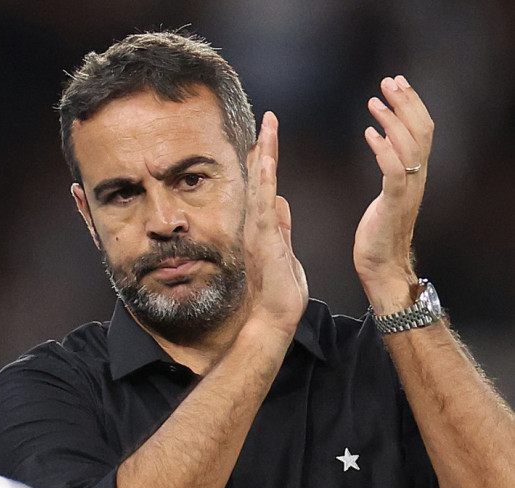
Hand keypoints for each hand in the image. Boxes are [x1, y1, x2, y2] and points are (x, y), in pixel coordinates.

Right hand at [243, 111, 307, 337]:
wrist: (275, 316)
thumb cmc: (280, 291)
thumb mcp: (285, 251)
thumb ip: (282, 226)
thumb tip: (280, 202)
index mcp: (263, 227)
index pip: (266, 186)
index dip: (268, 159)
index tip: (271, 133)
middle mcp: (255, 225)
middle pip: (259, 179)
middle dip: (263, 147)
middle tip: (268, 117)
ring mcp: (257, 232)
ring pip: (259, 185)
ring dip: (264, 156)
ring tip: (268, 127)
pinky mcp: (263, 240)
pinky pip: (263, 205)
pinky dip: (264, 182)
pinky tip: (266, 162)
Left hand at [353, 75, 433, 312]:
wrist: (382, 269)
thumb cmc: (378, 237)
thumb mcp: (387, 195)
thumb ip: (390, 168)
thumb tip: (383, 142)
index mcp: (415, 176)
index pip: (422, 130)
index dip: (412, 105)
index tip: (396, 85)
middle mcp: (416, 179)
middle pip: (421, 130)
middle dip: (405, 102)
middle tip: (388, 82)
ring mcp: (406, 191)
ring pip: (409, 145)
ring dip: (391, 119)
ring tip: (375, 102)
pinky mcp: (393, 204)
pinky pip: (393, 170)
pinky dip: (382, 148)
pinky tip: (369, 134)